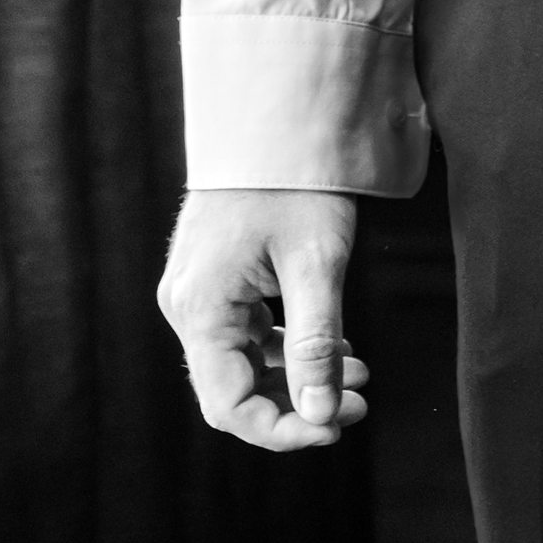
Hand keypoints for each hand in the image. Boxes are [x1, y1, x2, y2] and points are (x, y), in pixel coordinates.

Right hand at [157, 187, 368, 453]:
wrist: (278, 112)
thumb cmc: (297, 180)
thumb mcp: (317, 263)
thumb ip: (315, 345)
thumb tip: (321, 416)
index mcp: (199, 308)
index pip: (229, 405)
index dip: (281, 430)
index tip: (335, 426)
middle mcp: (185, 305)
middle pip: (233, 387)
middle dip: (297, 403)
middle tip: (357, 401)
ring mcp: (196, 289)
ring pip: (241, 361)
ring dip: (296, 375)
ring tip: (357, 373)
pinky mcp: (214, 276)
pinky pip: (244, 332)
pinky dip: (286, 346)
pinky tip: (333, 344)